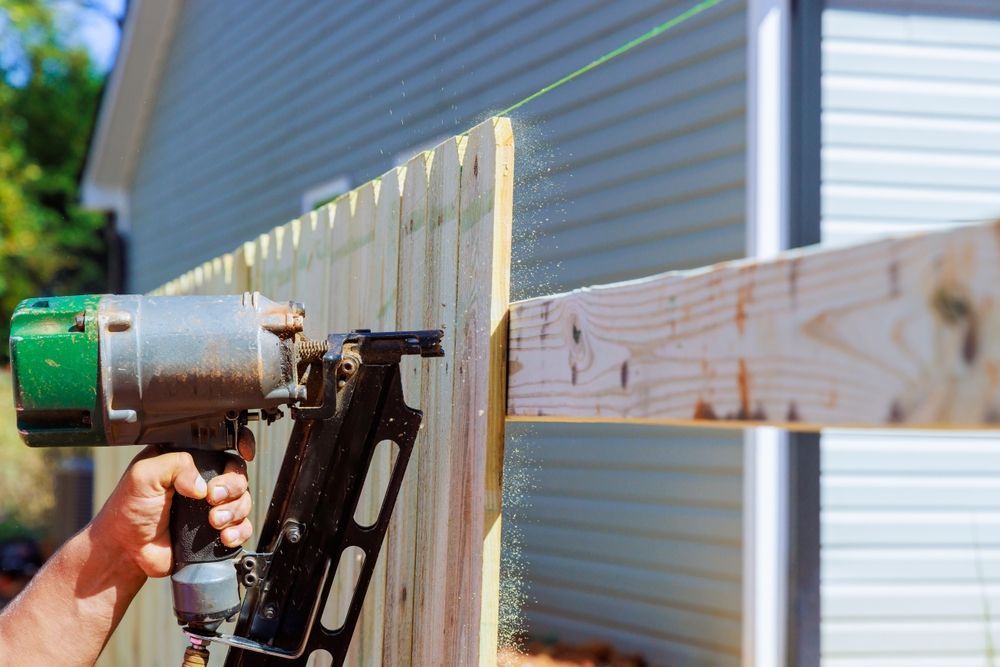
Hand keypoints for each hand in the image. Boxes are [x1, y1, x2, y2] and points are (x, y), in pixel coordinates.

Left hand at [91, 446, 252, 577]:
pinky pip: (243, 526)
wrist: (126, 550)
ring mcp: (211, 506)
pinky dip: (240, 530)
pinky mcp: (216, 530)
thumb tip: (203, 485)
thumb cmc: (128, 509)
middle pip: (238, 474)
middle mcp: (204, 481)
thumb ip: (175, 465)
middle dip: (233, 486)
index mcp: (188, 461)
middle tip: (213, 498)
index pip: (221, 446)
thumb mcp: (144, 475)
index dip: (240, 445)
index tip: (245, 452)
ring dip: (235, 510)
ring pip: (244, 500)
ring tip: (214, 521)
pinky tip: (224, 536)